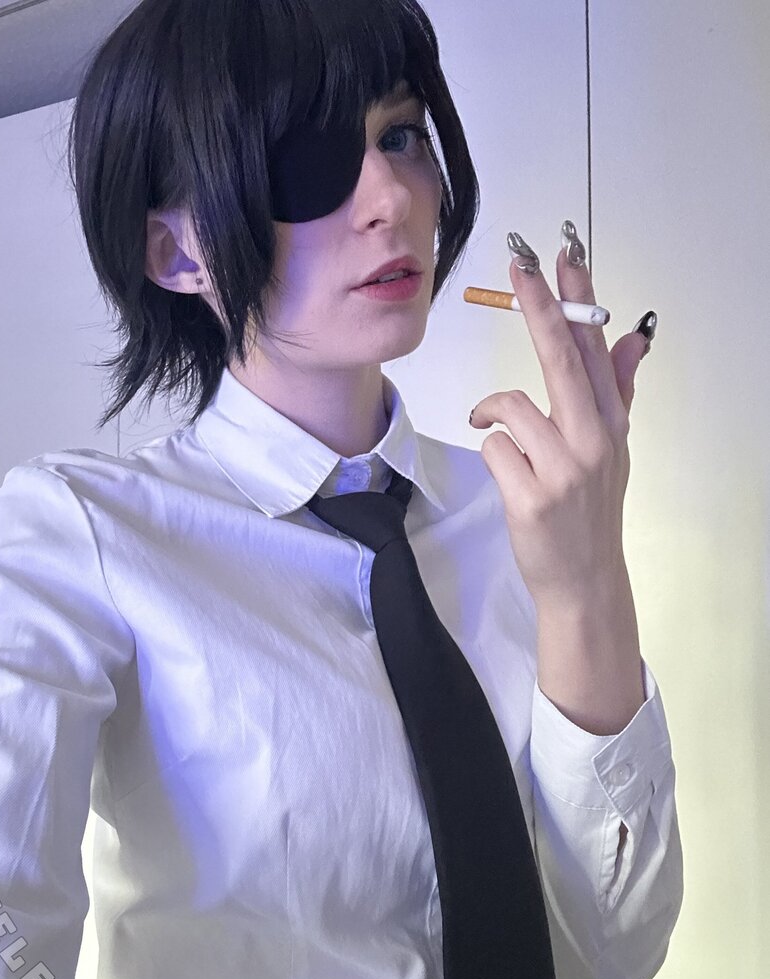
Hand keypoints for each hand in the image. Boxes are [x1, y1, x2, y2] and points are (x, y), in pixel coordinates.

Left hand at [469, 227, 649, 611]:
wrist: (585, 579)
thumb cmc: (591, 511)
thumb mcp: (613, 449)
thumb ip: (618, 391)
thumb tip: (633, 337)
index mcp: (611, 423)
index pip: (595, 347)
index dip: (580, 299)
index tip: (564, 255)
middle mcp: (593, 440)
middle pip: (563, 360)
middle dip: (542, 308)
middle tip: (522, 265)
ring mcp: (564, 469)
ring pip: (513, 406)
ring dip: (492, 412)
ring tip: (493, 429)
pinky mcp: (532, 497)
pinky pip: (492, 448)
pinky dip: (490, 452)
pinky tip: (505, 471)